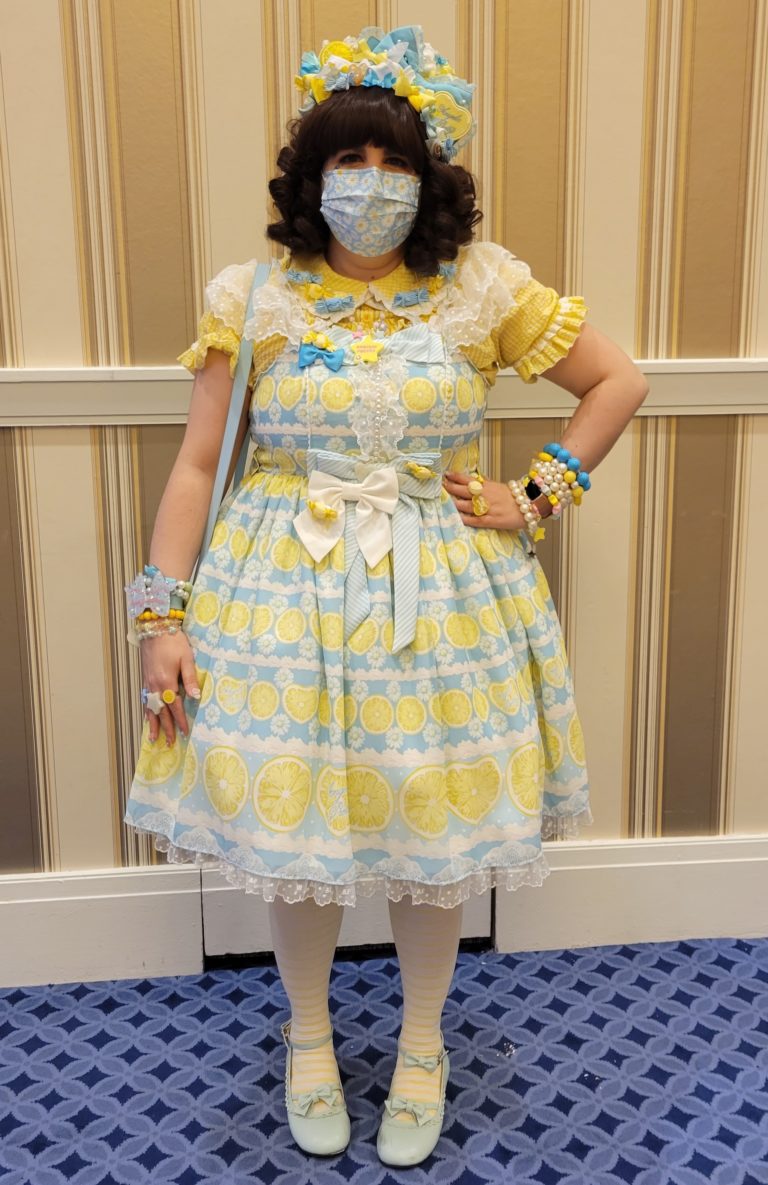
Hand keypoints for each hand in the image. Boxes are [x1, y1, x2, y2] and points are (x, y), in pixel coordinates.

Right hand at [140, 632, 200, 746]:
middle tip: (169, 743)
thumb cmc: (173, 641)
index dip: (180, 721)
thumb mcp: (186, 658)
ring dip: (153, 724)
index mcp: (167, 682)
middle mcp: (155, 686)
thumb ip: (190, 678)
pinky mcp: (144, 678)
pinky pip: (145, 700)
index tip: (185, 732)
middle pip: (162, 712)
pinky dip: (146, 712)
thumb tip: (196, 696)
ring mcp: (148, 683)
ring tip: (153, 739)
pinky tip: (147, 717)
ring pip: (150, 708)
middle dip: (166, 728)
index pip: (175, 707)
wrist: (154, 628)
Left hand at [442, 471, 525, 530]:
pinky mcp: (491, 520)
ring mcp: (487, 508)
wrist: (529, 505)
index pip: (468, 479)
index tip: (445, 475)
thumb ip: (484, 484)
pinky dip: (465, 519)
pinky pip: (475, 520)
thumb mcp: (497, 486)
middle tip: (440, 487)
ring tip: (443, 501)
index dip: (455, 477)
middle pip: (463, 491)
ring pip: (466, 505)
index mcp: (486, 486)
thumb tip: (471, 480)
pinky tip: (456, 517)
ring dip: (454, 503)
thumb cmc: (512, 496)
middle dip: (450, 488)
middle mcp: (485, 496)